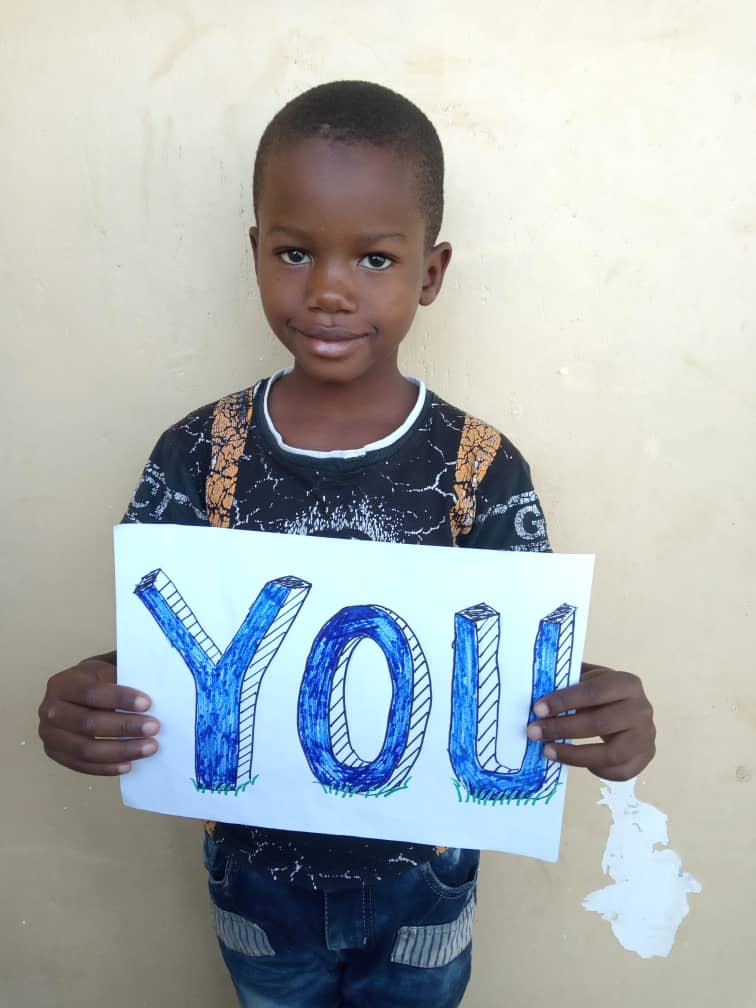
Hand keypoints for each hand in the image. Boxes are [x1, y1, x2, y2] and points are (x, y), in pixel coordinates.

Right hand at [38, 654, 159, 774]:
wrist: (78, 691)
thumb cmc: (99, 679)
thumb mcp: (108, 668)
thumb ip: (124, 676)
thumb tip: (154, 690)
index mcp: (63, 683)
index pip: (91, 692)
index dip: (120, 699)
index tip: (147, 704)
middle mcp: (50, 709)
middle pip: (87, 723)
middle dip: (124, 727)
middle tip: (154, 728)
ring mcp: (50, 735)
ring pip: (85, 749)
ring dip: (120, 751)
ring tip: (148, 748)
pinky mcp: (55, 753)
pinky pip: (82, 765)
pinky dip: (107, 768)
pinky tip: (129, 765)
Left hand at [526, 664, 654, 779]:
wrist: (631, 706)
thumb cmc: (602, 692)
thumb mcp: (588, 678)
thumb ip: (567, 683)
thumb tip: (535, 691)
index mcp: (627, 684)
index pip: (593, 692)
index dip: (564, 701)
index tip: (538, 710)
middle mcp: (642, 709)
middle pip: (600, 724)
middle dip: (562, 729)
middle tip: (535, 733)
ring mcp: (646, 736)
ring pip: (611, 753)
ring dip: (574, 755)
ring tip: (547, 751)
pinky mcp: (646, 757)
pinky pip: (620, 771)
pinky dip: (596, 770)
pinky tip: (575, 761)